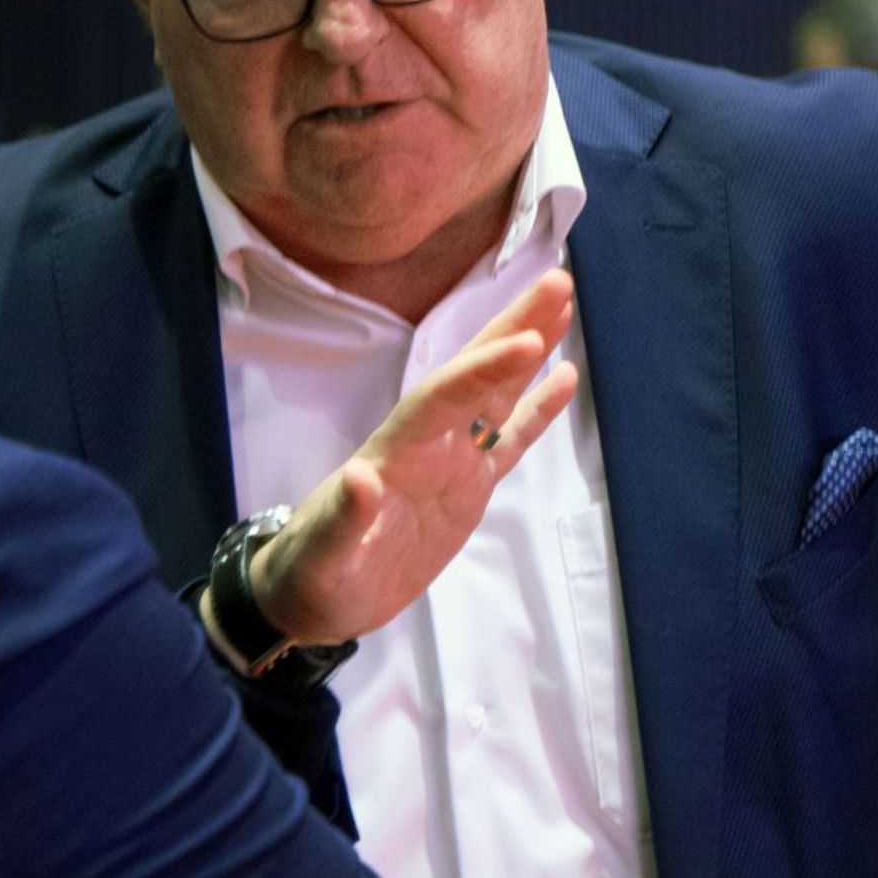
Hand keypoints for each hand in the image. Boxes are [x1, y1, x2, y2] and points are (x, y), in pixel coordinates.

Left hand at [240, 269, 578, 648]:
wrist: (314, 597)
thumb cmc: (313, 574)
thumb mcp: (322, 557)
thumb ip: (342, 519)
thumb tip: (361, 478)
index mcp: (394, 452)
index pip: (443, 399)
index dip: (483, 370)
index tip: (526, 341)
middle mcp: (427, 442)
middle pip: (475, 374)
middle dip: (513, 328)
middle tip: (558, 280)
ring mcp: (451, 461)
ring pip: (497, 394)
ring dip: (528, 350)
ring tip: (564, 303)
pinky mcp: (468, 488)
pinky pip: (510, 441)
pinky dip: (537, 411)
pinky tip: (564, 377)